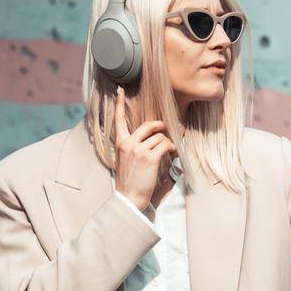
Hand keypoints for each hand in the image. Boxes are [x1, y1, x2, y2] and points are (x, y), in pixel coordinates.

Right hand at [113, 87, 177, 211]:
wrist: (129, 200)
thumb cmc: (130, 183)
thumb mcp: (126, 162)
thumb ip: (135, 149)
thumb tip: (154, 140)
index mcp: (120, 144)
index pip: (118, 120)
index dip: (119, 104)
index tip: (120, 90)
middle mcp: (128, 144)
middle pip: (149, 125)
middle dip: (161, 127)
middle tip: (168, 132)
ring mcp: (138, 150)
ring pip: (161, 137)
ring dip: (169, 144)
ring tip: (170, 153)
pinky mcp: (150, 157)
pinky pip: (166, 145)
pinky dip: (172, 149)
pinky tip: (172, 155)